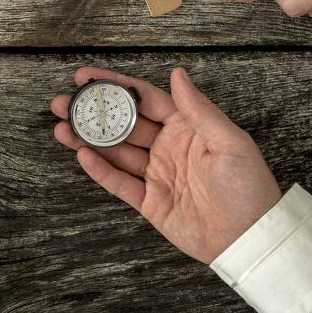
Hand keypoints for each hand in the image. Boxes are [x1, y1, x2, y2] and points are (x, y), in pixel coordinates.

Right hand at [52, 67, 281, 263]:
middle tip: (64, 101)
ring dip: (88, 138)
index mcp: (187, 128)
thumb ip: (199, 109)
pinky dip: (100, 170)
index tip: (88, 77)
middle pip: (123, 124)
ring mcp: (157, 175)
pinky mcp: (151, 202)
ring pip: (115, 152)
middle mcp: (167, 148)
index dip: (116, 86)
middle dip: (92, 112)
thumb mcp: (230, 142)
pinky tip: (82, 155)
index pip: (145, 99)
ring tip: (62, 127)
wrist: (250, 239)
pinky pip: (119, 183)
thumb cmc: (248, 188)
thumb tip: (178, 74)